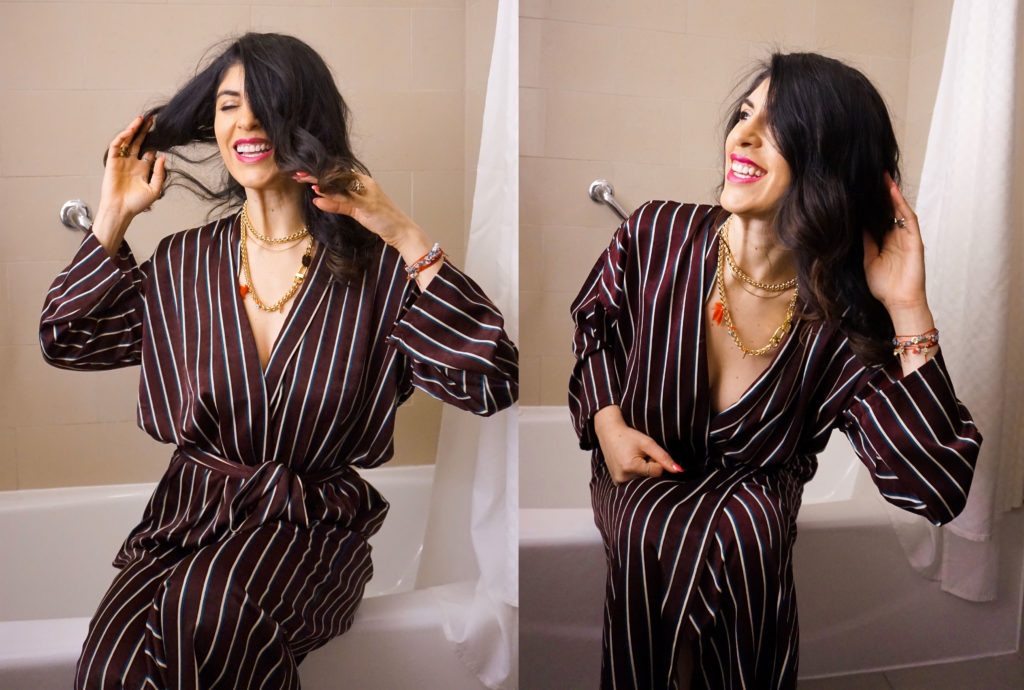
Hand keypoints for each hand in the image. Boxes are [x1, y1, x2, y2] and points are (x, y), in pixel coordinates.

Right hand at [92, 116, 165, 255]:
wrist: (121, 209)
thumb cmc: (137, 203)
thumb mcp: (155, 189)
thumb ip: (160, 173)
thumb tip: (163, 156)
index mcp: (143, 169)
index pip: (149, 150)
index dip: (155, 141)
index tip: (163, 132)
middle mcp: (132, 162)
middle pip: (139, 142)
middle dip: (145, 131)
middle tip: (152, 119)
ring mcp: (122, 161)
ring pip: (127, 141)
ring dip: (133, 130)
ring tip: (141, 119)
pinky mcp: (112, 161)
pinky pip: (116, 146)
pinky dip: (122, 137)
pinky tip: (130, 130)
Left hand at [295, 169, 440, 286]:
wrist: (403, 231)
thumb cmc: (382, 221)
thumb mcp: (356, 211)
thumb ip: (338, 204)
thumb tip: (317, 199)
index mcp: (363, 182)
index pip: (338, 173)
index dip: (320, 172)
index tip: (302, 173)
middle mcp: (365, 183)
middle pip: (337, 174)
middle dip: (316, 173)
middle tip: (297, 174)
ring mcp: (367, 192)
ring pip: (340, 183)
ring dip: (321, 181)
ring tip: (303, 180)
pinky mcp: (368, 204)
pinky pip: (347, 198)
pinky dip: (332, 196)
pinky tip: (319, 194)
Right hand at [593, 405, 681, 483]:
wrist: (608, 433)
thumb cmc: (628, 436)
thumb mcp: (647, 443)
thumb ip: (663, 457)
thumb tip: (679, 471)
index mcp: (631, 467)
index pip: (658, 472)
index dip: (656, 461)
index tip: (647, 453)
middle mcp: (623, 478)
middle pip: (650, 478)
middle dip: (650, 467)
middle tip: (640, 455)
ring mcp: (619, 482)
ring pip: (643, 481)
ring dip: (643, 471)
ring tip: (633, 458)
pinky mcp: (617, 483)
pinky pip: (634, 482)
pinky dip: (636, 475)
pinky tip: (629, 464)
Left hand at [862, 173, 927, 313]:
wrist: (899, 302)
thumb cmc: (885, 286)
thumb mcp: (868, 260)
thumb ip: (866, 242)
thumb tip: (857, 225)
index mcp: (886, 241)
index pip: (879, 217)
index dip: (872, 204)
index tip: (861, 189)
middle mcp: (897, 237)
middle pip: (890, 210)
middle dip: (882, 194)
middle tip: (871, 176)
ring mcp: (907, 237)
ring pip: (900, 210)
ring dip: (892, 194)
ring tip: (883, 177)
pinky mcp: (915, 241)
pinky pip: (909, 219)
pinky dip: (901, 205)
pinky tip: (893, 193)